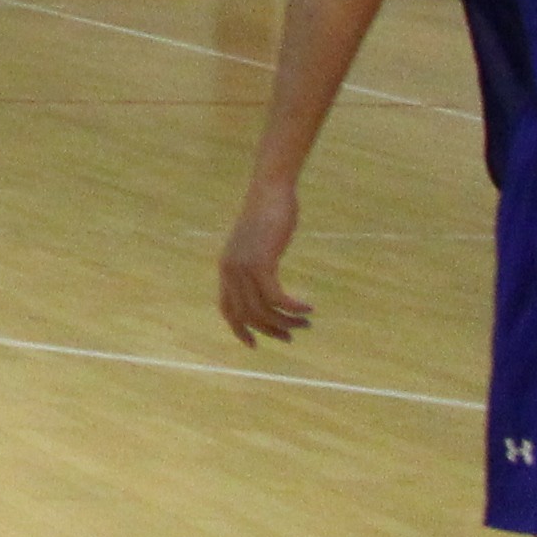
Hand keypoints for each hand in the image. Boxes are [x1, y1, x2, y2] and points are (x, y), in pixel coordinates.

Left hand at [217, 180, 308, 343]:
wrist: (269, 191)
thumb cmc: (268, 215)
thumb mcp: (258, 244)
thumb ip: (257, 264)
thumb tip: (265, 282)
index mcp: (227, 268)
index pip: (227, 309)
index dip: (239, 330)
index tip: (254, 345)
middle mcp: (231, 271)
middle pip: (248, 316)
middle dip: (270, 331)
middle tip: (292, 337)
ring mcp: (244, 267)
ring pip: (264, 310)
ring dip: (287, 322)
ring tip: (306, 324)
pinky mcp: (261, 263)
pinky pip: (277, 298)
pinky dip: (293, 308)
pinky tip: (309, 308)